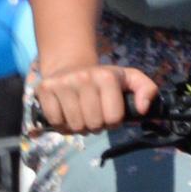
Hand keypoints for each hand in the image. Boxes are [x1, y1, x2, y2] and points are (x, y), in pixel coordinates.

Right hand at [38, 63, 159, 133]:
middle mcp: (83, 77)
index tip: (110, 114)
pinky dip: (61, 124)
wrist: (71, 65)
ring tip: (81, 114)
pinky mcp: (44, 89)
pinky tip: (66, 114)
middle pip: (93, 124)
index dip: (113, 122)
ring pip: (74, 126)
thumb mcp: (130, 79)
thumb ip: (147, 90)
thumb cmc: (105, 79)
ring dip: (79, 126)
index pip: (113, 118)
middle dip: (96, 125)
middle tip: (94, 114)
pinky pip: (54, 121)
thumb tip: (143, 109)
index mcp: (106, 77)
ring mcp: (61, 83)